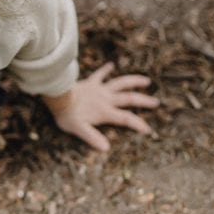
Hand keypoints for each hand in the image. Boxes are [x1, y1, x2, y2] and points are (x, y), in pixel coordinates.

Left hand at [43, 63, 159, 151]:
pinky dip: (105, 70)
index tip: (148, 130)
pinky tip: (111, 65)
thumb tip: (105, 148)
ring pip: (121, 83)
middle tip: (156, 102)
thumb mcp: (79, 130)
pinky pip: (100, 74)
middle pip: (129, 99)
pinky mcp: (90, 82)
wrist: (57, 96)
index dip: (138, 124)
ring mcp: (99, 89)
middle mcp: (106, 99)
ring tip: (146, 80)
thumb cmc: (67, 115)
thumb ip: (93, 138)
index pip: (126, 119)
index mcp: (105, 112)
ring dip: (133, 81)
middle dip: (144, 101)